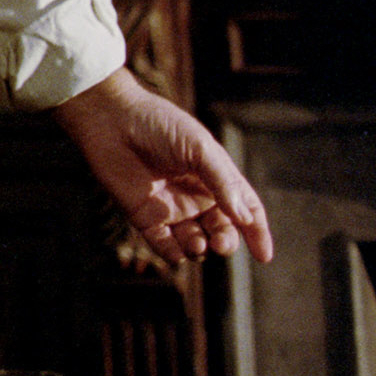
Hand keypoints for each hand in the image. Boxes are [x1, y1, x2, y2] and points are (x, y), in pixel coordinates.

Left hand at [53, 68, 273, 263]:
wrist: (111, 119)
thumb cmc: (158, 125)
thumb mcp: (199, 148)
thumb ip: (223, 182)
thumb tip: (245, 217)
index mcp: (214, 177)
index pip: (244, 209)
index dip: (256, 231)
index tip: (264, 256)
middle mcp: (194, 195)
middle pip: (221, 229)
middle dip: (226, 241)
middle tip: (221, 244)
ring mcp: (169, 207)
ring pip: (194, 241)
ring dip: (200, 248)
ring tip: (197, 244)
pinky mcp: (143, 215)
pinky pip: (163, 244)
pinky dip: (173, 254)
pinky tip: (178, 253)